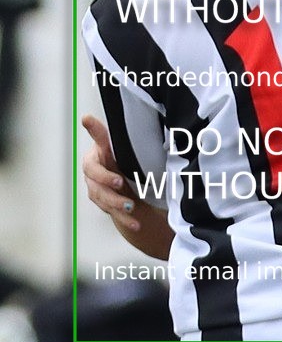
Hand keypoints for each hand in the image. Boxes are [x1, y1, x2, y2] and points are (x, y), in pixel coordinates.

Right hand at [81, 114, 139, 231]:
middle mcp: (92, 177)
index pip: (93, 166)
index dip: (103, 174)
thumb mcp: (115, 143)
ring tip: (132, 208)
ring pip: (104, 201)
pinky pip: (114, 214)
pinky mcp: (106, 206)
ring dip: (119, 207)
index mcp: (93, 159)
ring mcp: (97, 192)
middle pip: (97, 186)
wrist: (126, 176)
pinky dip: (126, 220)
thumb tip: (85, 117)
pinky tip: (137, 224)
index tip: (117, 180)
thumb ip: (100, 133)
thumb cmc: (119, 154)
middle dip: (110, 190)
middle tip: (123, 190)